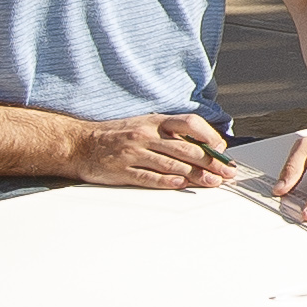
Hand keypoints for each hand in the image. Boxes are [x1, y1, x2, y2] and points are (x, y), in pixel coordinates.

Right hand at [67, 109, 232, 189]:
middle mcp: (146, 135)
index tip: (223, 150)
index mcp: (154, 121)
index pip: (189, 123)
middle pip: (185, 148)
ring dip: (196, 175)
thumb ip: (170, 133)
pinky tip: (182, 185)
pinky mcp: (122, 170)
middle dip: (210, 161)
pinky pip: (149, 177)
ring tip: (212, 182)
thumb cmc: (117, 135)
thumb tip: (202, 144)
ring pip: (172, 164)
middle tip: (226, 172)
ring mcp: (134, 153)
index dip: (209, 136)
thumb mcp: (144, 125)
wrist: (79, 144)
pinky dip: (168, 182)